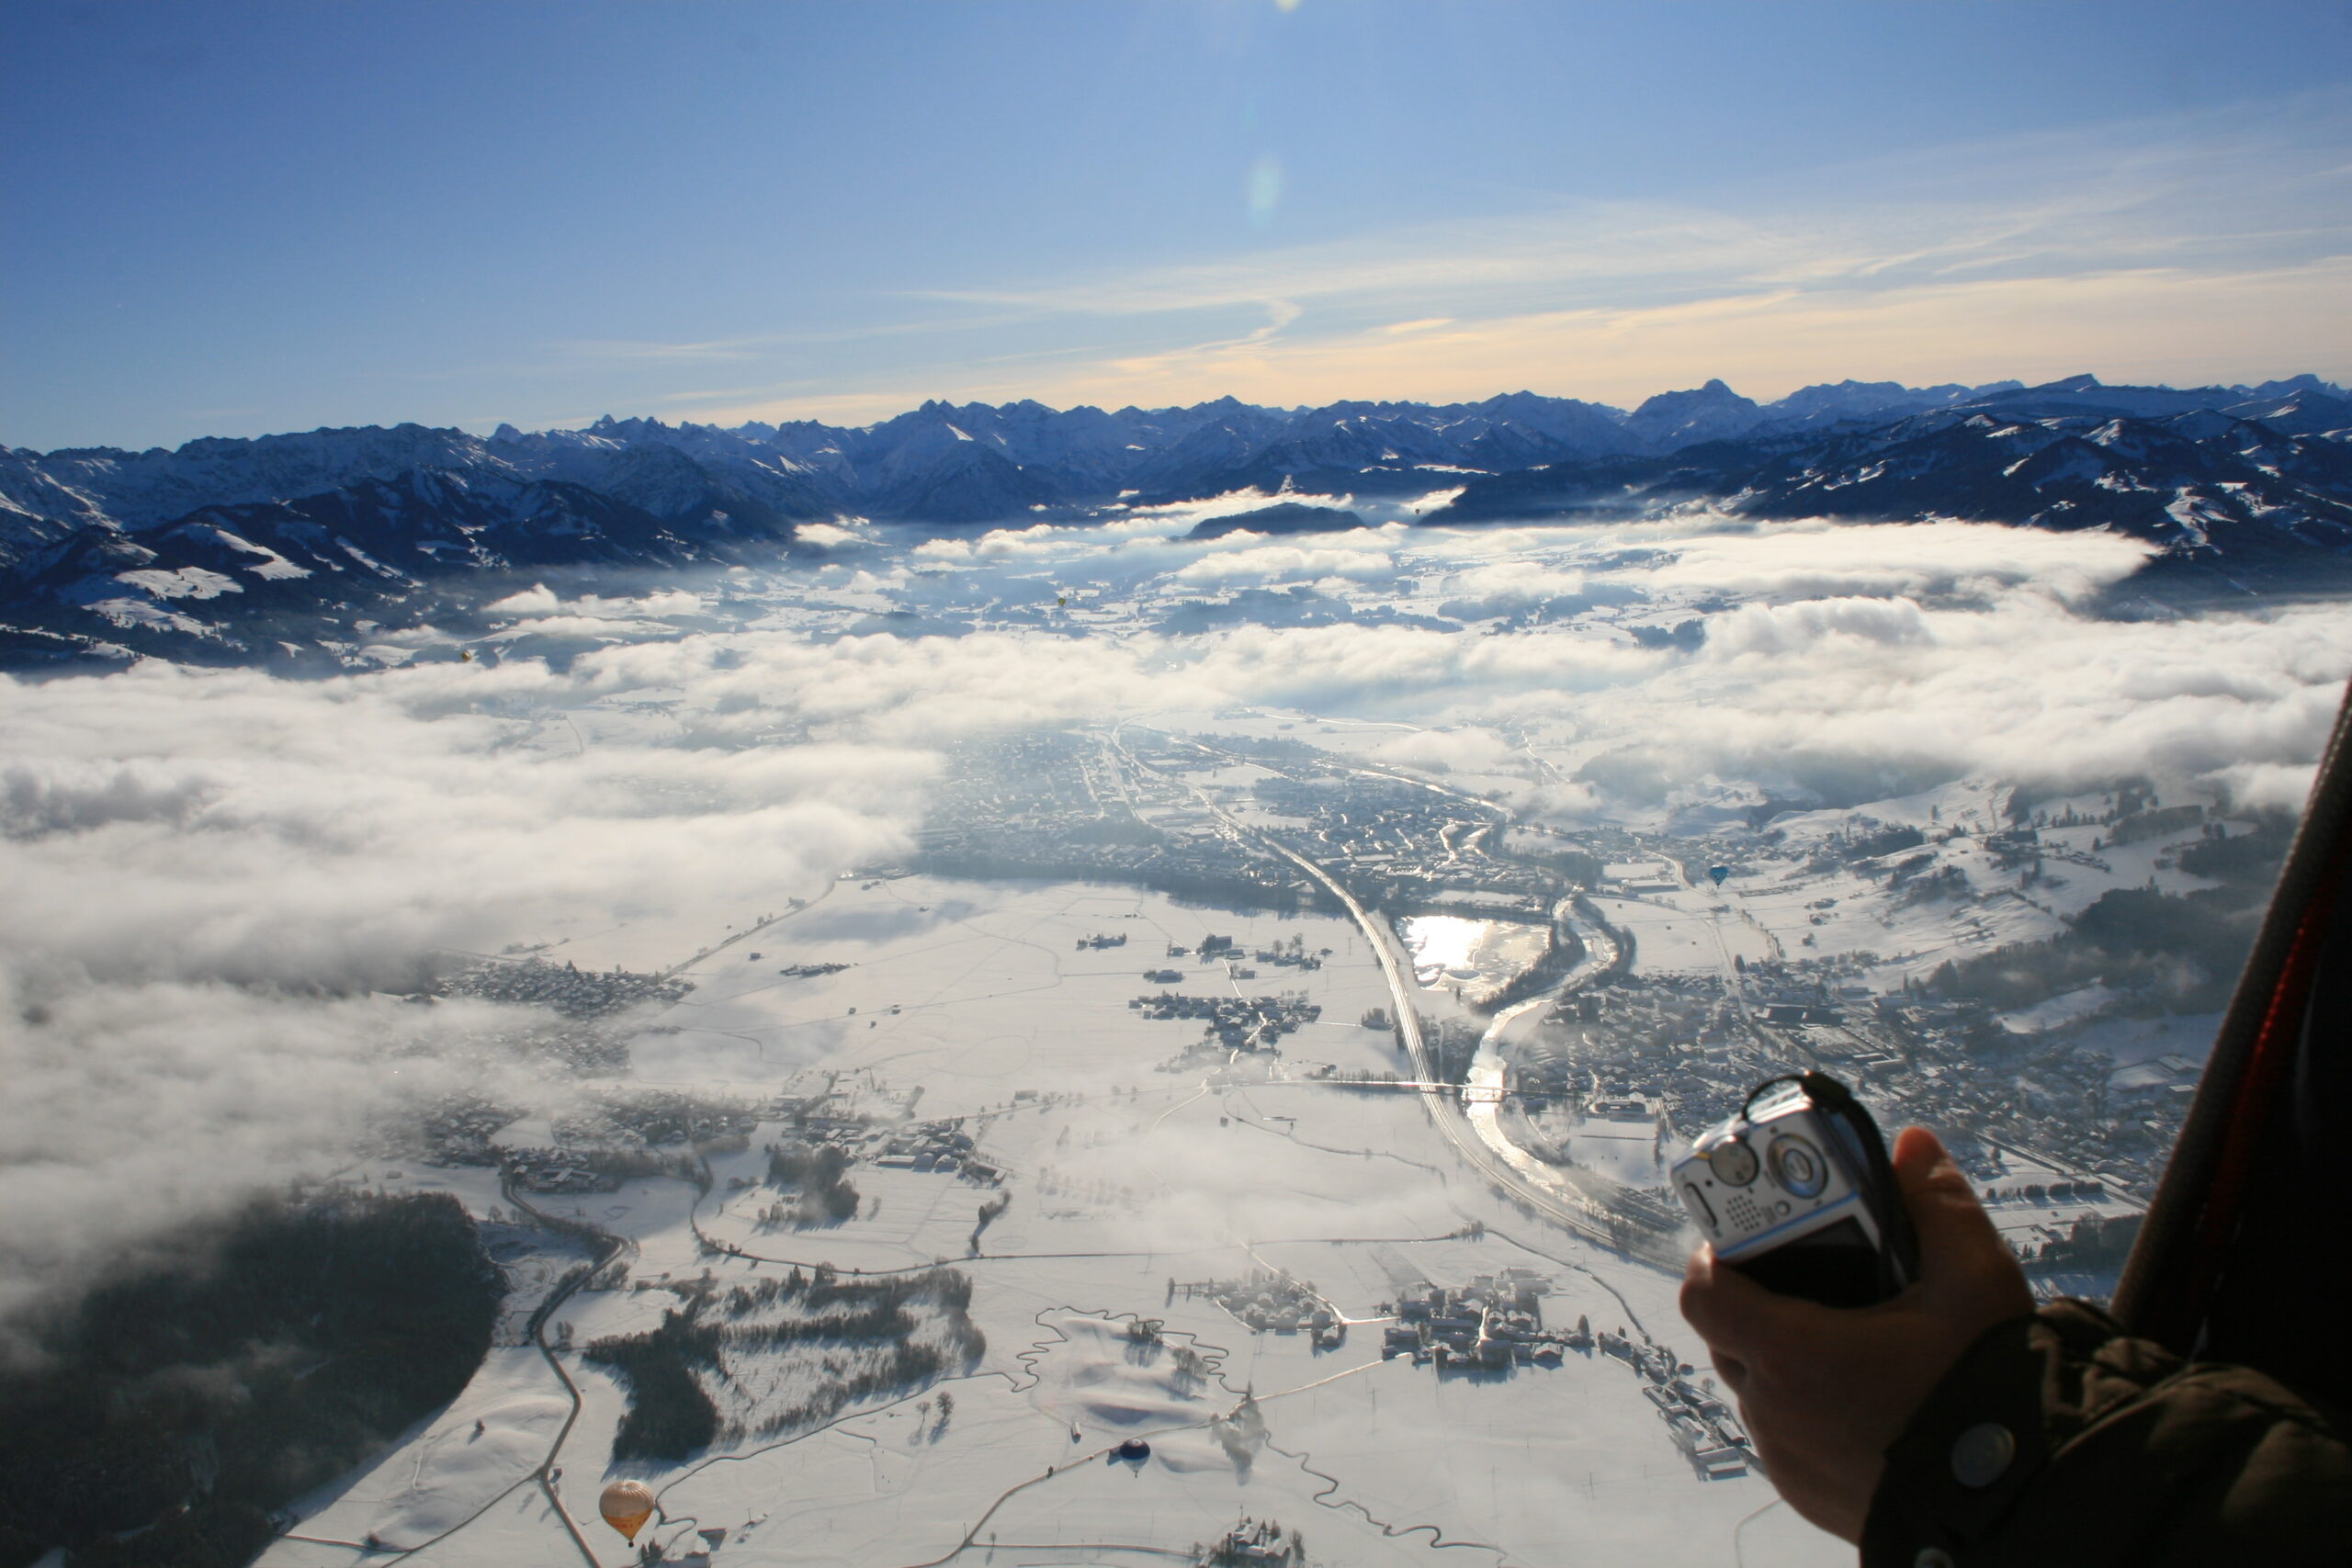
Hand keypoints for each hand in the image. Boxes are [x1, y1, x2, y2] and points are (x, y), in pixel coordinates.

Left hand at [1678, 1126, 2034, 1541]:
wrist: (2025, 1503)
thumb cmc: (1990, 1392)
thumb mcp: (1975, 1284)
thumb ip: (1937, 1205)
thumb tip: (1913, 1145)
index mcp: (1792, 1355)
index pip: (1703, 1293)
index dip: (1713, 1259)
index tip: (1741, 1240)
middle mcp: (1775, 1412)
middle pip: (1728, 1337)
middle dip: (1755, 1302)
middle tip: (1805, 1280)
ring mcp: (1788, 1461)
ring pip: (1758, 1391)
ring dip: (1781, 1360)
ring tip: (1842, 1337)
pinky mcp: (1809, 1496)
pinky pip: (1785, 1438)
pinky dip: (1805, 1411)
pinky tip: (1858, 1394)